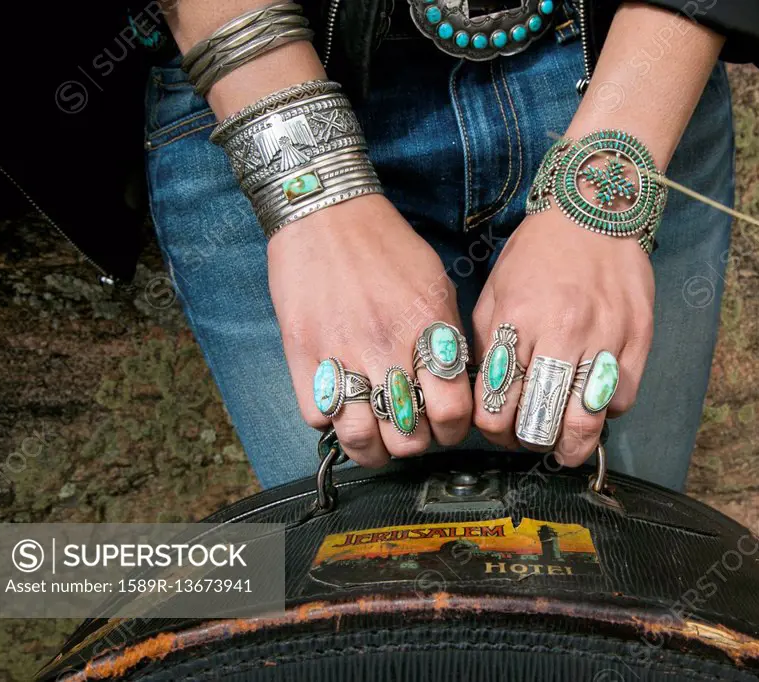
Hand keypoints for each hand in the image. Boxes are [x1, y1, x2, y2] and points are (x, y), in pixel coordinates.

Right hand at [268, 195, 471, 465]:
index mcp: (427, 328)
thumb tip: (457, 382)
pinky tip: (340, 406)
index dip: (452, 429)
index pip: (453, 412)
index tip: (444, 424)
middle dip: (414, 442)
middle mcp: (387, 347)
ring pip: (361, 439)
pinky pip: (317, 418)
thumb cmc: (385, 245)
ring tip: (375, 437)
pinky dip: (330, 421)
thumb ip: (447, 336)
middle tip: (409, 430)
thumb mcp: (436, 283)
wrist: (324, 212)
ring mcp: (341, 354)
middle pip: (408, 437)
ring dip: (372, 448)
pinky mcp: (301, 355)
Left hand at [471, 210, 654, 464]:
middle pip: (541, 425)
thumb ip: (490, 348)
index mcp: (517, 321)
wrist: (594, 213)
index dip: (495, 433)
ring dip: (572, 444)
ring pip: (586, 423)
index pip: (496, 409)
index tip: (501, 430)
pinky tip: (593, 400)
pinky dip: (606, 411)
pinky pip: (621, 401)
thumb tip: (490, 400)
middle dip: (532, 443)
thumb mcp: (495, 295)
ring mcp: (605, 336)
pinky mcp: (639, 338)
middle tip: (533, 439)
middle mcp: (561, 332)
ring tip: (566, 445)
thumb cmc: (537, 255)